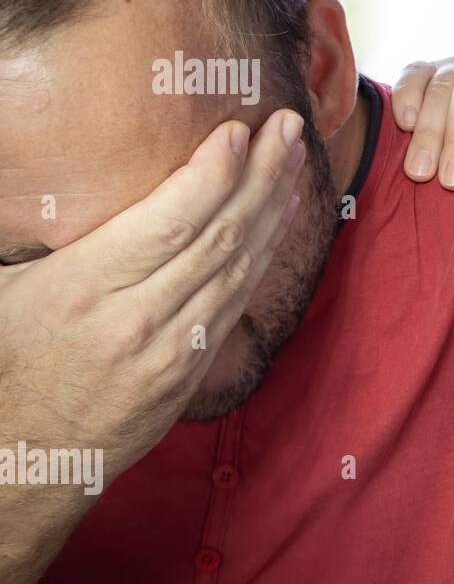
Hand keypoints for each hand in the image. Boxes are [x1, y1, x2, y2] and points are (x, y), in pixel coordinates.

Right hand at [0, 109, 304, 475]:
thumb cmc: (6, 360)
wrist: (23, 457)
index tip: (241, 129)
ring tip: (294, 157)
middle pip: (220, 234)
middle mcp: (136, 318)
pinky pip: (238, 298)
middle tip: (290, 126)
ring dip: (274, 206)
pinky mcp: (192, 368)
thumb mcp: (5, 288)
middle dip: (262, 173)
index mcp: (83, 288)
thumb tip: (49, 173)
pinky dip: (265, 251)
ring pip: (240, 265)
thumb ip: (39, 231)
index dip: (214, 172)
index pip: (170, 220)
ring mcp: (172, 348)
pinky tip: (280, 215)